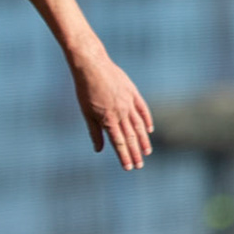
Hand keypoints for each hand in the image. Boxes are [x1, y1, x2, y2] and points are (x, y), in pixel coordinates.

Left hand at [70, 50, 153, 169]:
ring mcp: (129, 102)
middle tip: (140, 166)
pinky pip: (143, 109)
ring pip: (139, 125)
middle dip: (135, 153)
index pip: (119, 143)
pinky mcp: (133, 92)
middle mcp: (121, 113)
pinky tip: (149, 130)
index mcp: (108, 119)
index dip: (124, 156)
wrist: (92, 65)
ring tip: (146, 152)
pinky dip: (147, 120)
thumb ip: (94, 132)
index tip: (128, 168)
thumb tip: (99, 150)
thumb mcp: (86, 113)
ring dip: (143, 140)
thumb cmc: (84, 90)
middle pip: (131, 137)